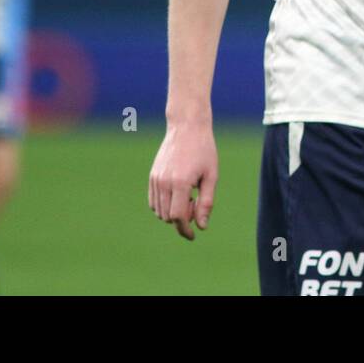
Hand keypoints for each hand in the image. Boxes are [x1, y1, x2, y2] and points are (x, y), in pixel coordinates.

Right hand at [149, 121, 218, 240]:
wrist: (187, 127)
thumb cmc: (204, 150)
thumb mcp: (211, 176)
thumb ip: (206, 203)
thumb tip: (202, 226)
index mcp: (180, 183)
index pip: (178, 217)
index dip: (185, 229)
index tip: (193, 234)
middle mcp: (164, 182)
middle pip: (167, 216)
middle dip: (181, 219)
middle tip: (195, 203)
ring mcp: (155, 179)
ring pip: (159, 211)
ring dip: (172, 213)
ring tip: (188, 196)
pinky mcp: (152, 176)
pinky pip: (153, 201)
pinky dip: (163, 206)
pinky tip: (178, 195)